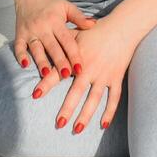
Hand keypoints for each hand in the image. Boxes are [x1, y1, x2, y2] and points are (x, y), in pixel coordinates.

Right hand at [14, 0, 93, 88]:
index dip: (74, 55)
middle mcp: (42, 27)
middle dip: (59, 62)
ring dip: (41, 61)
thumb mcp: (67, 7)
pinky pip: (18, 46)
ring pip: (36, 49)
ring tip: (46, 74)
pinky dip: (20, 56)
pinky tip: (25, 65)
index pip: (67, 40)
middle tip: (67, 75)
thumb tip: (93, 24)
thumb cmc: (51, 4)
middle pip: (52, 47)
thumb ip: (79, 17)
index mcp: (56, 21)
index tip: (80, 69)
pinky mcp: (19, 34)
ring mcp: (30, 31)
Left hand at [51, 15, 139, 134]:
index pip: (58, 73)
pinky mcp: (116, 78)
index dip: (46, 84)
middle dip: (67, 108)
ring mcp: (104, 74)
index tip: (35, 95)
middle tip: (58, 123)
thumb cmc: (95, 31)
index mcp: (77, 58)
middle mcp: (90, 68)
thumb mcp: (75, 34)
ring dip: (86, 115)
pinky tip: (102, 125)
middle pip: (77, 92)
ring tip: (77, 129)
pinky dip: (109, 112)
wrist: (122, 27)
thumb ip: (60, 44)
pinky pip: (114, 98)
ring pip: (95, 99)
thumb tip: (42, 49)